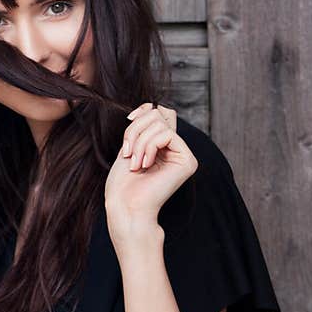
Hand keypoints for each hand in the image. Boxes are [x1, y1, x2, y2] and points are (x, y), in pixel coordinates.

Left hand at [104, 103, 196, 251]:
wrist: (126, 207)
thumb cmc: (123, 183)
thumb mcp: (129, 146)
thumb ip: (143, 126)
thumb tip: (152, 105)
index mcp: (163, 145)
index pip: (160, 111)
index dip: (144, 110)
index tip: (129, 120)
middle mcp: (176, 148)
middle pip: (159, 113)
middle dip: (136, 129)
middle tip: (127, 152)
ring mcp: (184, 155)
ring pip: (160, 122)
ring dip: (138, 141)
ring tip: (134, 162)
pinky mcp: (188, 161)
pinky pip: (167, 134)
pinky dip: (148, 146)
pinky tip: (144, 164)